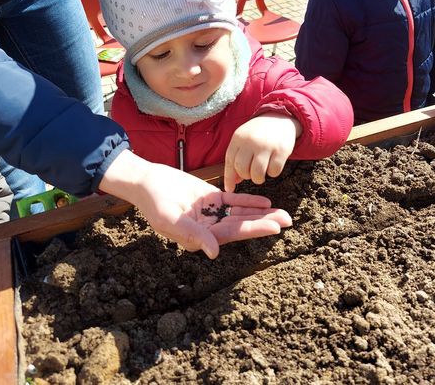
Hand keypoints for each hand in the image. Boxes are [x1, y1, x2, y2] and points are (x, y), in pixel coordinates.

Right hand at [98, 150, 291, 258]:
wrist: (147, 182)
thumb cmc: (154, 203)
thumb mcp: (172, 219)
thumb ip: (194, 235)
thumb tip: (214, 252)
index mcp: (202, 237)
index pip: (233, 233)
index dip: (255, 229)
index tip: (275, 227)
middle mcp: (210, 228)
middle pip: (242, 225)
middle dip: (265, 223)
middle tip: (288, 221)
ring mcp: (211, 214)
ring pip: (241, 214)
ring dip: (262, 213)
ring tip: (284, 214)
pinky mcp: (211, 199)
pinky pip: (233, 201)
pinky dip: (249, 201)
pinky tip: (265, 201)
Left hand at [224, 113, 301, 192]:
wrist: (280, 118)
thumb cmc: (258, 134)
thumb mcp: (244, 141)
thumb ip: (237, 159)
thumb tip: (233, 183)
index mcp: (238, 138)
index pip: (230, 162)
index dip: (229, 178)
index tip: (230, 189)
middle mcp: (251, 141)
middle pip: (242, 169)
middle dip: (246, 176)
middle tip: (252, 173)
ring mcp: (266, 145)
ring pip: (258, 173)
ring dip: (258, 178)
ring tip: (261, 174)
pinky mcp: (281, 150)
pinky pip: (274, 171)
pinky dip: (273, 173)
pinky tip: (272, 165)